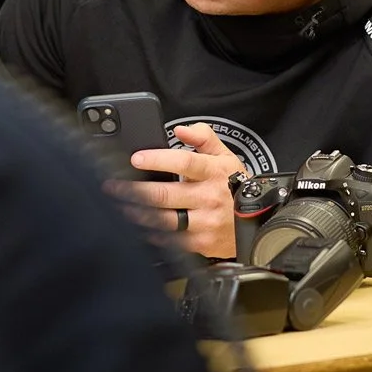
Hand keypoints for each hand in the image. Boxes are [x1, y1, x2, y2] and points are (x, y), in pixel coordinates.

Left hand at [115, 121, 245, 259]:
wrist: (259, 219)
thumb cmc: (235, 185)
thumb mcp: (225, 155)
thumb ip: (203, 137)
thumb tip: (181, 129)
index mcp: (214, 172)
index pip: (184, 162)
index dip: (157, 160)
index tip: (135, 159)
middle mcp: (209, 197)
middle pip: (164, 195)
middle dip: (133, 190)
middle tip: (112, 186)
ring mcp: (205, 222)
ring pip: (163, 220)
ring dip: (136, 213)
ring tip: (119, 206)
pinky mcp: (202, 243)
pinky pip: (170, 240)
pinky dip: (150, 235)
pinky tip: (137, 227)